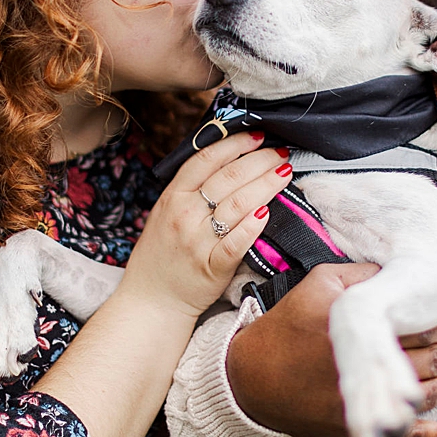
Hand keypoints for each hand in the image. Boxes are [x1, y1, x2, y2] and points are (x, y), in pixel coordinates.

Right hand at [114, 131, 291, 317]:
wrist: (151, 301)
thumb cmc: (161, 256)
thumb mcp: (164, 214)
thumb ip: (189, 190)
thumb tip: (226, 163)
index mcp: (172, 197)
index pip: (206, 160)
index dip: (235, 144)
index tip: (257, 135)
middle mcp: (184, 215)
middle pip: (229, 178)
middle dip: (260, 161)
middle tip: (282, 152)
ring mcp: (198, 242)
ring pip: (238, 205)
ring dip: (266, 185)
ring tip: (285, 173)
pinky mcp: (212, 267)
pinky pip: (236, 243)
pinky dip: (253, 226)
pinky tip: (267, 212)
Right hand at [226, 262, 436, 436]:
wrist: (252, 376)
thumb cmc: (287, 325)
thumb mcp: (319, 283)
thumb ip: (362, 274)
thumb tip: (397, 273)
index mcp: (361, 330)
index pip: (418, 328)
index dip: (436, 326)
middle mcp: (366, 366)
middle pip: (428, 361)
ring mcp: (364, 401)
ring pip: (426, 396)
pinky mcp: (359, 428)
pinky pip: (408, 435)